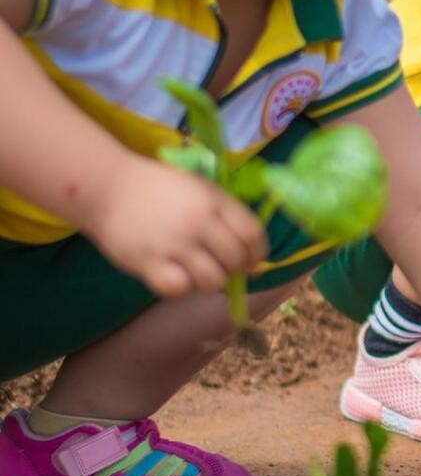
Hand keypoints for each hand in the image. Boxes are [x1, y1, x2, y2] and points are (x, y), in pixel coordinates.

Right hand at [80, 155, 265, 297]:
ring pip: (211, 280)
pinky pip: (178, 289)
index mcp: (214, 201)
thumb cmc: (159, 189)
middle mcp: (197, 222)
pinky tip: (173, 275)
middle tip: (219, 266)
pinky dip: (180, 288)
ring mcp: (173, 243)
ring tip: (195, 270)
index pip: (252, 234)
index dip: (257, 253)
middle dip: (233, 269)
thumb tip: (252, 259)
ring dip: (208, 280)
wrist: (108, 187)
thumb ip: (226, 216)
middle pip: (234, 260)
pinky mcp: (148, 262)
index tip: (252, 261)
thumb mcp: (199, 189)